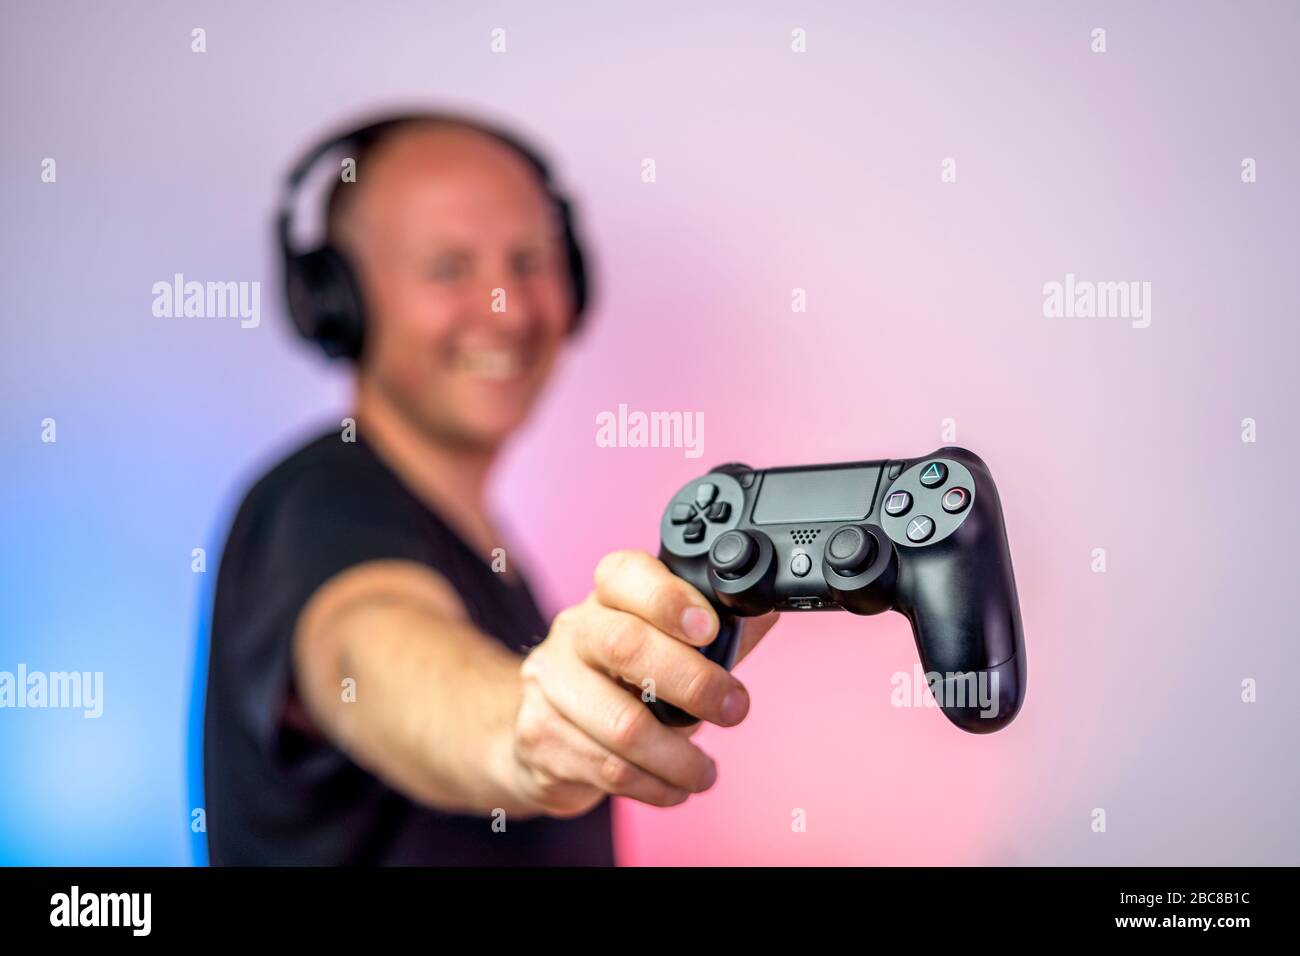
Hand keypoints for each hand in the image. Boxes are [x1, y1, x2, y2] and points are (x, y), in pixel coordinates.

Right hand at [508, 549, 778, 816]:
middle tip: (734, 709)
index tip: (709, 628)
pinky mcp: (540, 737)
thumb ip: (717, 629)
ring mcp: (550, 684)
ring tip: (704, 773)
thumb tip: (768, 607)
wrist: (545, 727)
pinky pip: (607, 769)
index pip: (624, 574)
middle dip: (692, 683)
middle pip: (625, 646)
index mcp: (606, 597)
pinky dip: (654, 786)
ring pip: (620, 725)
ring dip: (678, 758)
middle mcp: (572, 632)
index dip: (668, 597)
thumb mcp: (669, 645)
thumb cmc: (623, 678)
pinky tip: (673, 788)